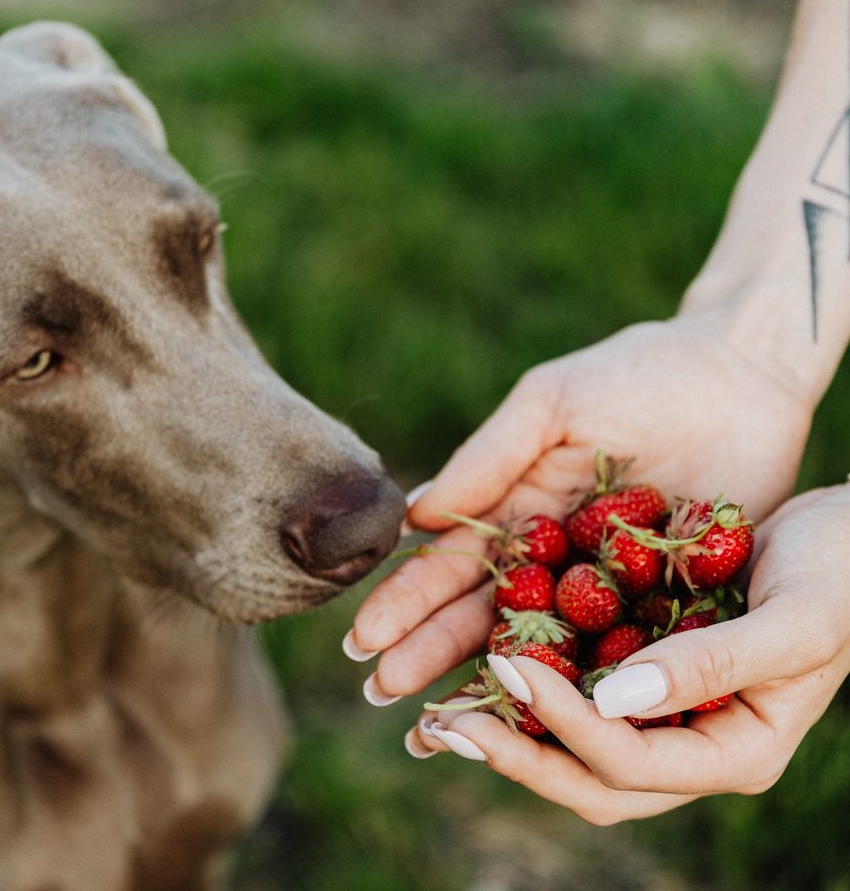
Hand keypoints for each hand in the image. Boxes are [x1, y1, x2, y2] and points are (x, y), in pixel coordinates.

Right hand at [348, 314, 811, 698]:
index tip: (362, 640)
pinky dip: (583, 692)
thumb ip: (489, 456)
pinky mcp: (665, 607)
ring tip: (436, 727)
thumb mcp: (552, 403)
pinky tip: (545, 728)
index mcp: (516, 510)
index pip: (450, 564)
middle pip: (481, 616)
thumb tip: (413, 514)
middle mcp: (551, 559)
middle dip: (427, 654)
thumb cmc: (637, 375)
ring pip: (540, 649)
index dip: (406, 602)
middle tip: (379, 697)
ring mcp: (606, 589)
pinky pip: (619, 654)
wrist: (741, 375)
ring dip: (490, 687)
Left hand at [403, 485, 849, 822]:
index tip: (506, 668)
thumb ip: (712, 666)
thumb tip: (614, 702)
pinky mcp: (638, 663)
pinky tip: (478, 651)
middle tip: (440, 723)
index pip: (629, 765)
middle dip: (513, 752)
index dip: (563, 727)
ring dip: (505, 726)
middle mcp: (687, 742)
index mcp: (731, 751)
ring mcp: (659, 708)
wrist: (842, 538)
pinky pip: (573, 682)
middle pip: (587, 775)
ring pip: (571, 739)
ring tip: (438, 705)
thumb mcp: (793, 623)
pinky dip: (527, 678)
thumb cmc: (839, 577)